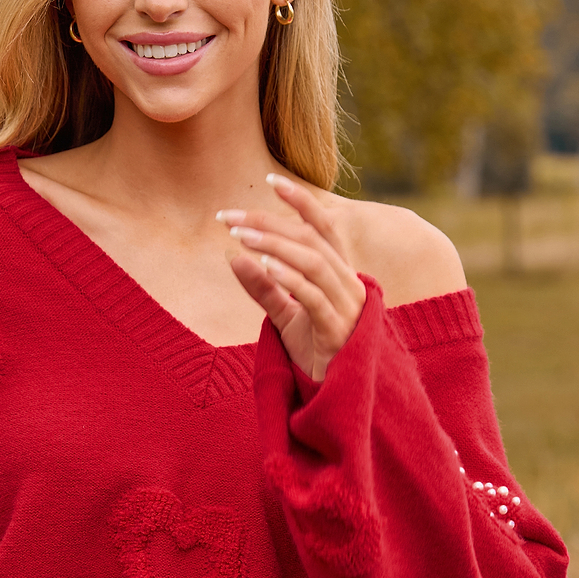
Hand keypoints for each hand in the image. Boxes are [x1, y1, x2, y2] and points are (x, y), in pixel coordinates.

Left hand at [218, 173, 365, 380]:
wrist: (338, 398)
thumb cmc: (316, 352)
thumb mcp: (284, 316)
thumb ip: (263, 287)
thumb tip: (232, 256)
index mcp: (340, 275)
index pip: (324, 227)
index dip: (301, 201)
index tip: (271, 179)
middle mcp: (349, 285)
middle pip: (310, 241)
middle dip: (269, 222)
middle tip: (230, 215)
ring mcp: (347, 308)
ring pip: (313, 264)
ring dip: (275, 245)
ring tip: (241, 236)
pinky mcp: (337, 331)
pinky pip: (314, 297)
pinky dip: (289, 278)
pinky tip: (265, 265)